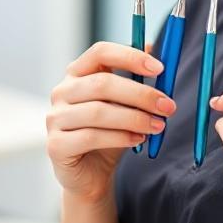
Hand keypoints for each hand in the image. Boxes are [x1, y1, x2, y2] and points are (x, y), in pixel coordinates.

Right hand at [46, 42, 176, 205]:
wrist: (90, 175)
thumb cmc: (109, 134)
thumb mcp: (126, 105)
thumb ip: (136, 78)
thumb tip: (155, 48)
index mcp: (77, 73)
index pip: (100, 52)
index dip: (130, 56)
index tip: (159, 68)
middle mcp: (62, 91)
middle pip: (102, 83)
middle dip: (141, 94)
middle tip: (167, 106)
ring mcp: (55, 118)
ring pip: (99, 112)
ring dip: (135, 118)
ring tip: (158, 126)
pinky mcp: (56, 145)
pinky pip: (92, 137)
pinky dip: (120, 138)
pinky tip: (138, 140)